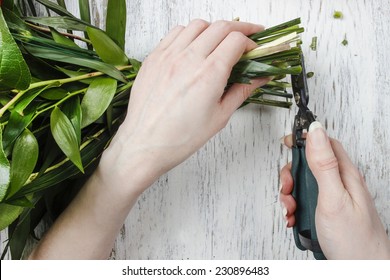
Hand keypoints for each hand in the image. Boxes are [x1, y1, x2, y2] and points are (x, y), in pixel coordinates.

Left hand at [101, 20, 269, 192]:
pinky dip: (190, 33)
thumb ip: (242, 91)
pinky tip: (193, 46)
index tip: (254, 48)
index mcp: (209, 74)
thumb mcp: (220, 116)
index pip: (236, 40)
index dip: (251, 41)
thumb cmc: (180, 137)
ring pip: (197, 25)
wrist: (146, 144)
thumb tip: (260, 78)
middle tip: (246, 38)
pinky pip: (175, 32)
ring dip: (214, 29)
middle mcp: (188, 59)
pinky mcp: (154, 58)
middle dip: (239, 29)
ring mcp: (168, 56)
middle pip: (220, 27)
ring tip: (219, 42)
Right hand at [280, 121, 389, 258]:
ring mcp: (333, 199)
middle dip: (291, 175)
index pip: (325, 143)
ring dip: (291, 195)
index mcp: (344, 174)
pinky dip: (295, 209)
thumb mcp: (334, 197)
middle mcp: (339, 184)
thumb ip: (323, 164)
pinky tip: (295, 219)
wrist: (362, 272)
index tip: (287, 142)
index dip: (305, 139)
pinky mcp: (326, 213)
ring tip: (292, 210)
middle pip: (309, 165)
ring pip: (304, 185)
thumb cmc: (355, 240)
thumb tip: (316, 130)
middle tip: (288, 189)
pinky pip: (305, 203)